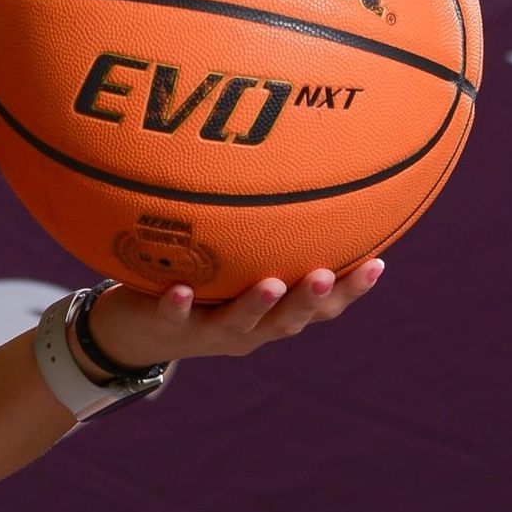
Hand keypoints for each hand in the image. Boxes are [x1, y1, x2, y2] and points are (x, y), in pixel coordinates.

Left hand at [83, 257, 386, 369]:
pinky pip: (173, 317)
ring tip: (271, 283)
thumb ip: (267, 238)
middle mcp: (248, 329)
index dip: (350, 290)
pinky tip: (180, 287)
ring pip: (238, 323)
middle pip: (287, 321)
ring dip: (255, 304)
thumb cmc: (200, 290)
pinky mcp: (165, 327)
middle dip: (309, 300)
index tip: (378, 263)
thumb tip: (305, 177)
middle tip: (324, 275)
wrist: (134, 333)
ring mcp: (207, 331)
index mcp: (272, 316)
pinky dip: (178, 304)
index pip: (320, 307)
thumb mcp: (237, 266)